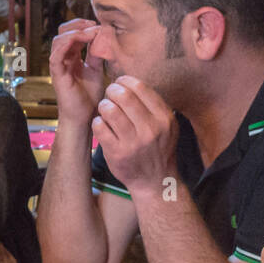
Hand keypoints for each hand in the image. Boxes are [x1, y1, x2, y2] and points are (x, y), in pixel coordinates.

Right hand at [49, 19, 104, 125]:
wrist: (85, 116)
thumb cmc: (89, 96)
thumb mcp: (96, 70)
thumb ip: (96, 54)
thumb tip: (102, 36)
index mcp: (71, 57)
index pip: (71, 33)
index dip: (83, 26)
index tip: (99, 26)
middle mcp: (62, 59)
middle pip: (62, 32)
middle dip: (77, 25)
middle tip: (94, 26)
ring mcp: (58, 66)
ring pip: (58, 40)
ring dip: (75, 32)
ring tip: (90, 33)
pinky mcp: (57, 74)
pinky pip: (56, 55)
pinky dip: (67, 43)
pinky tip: (81, 40)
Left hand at [91, 76, 177, 193]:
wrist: (155, 181)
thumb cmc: (157, 148)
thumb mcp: (166, 126)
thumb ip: (153, 105)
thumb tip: (131, 82)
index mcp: (164, 118)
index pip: (140, 87)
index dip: (124, 81)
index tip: (119, 84)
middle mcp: (151, 129)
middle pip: (123, 95)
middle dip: (111, 91)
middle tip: (109, 95)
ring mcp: (133, 142)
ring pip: (109, 109)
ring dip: (103, 106)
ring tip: (105, 110)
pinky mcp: (117, 153)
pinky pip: (99, 127)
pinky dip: (97, 122)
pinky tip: (101, 125)